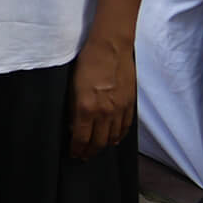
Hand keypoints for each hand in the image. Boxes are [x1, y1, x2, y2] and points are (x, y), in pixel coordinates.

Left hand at [70, 32, 134, 159]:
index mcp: (86, 108)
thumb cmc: (87, 63)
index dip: (77, 149)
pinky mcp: (130, 103)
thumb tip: (73, 127)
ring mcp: (119, 109)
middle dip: (90, 152)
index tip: (74, 154)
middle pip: (98, 142)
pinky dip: (119, 136)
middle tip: (84, 156)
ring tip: (98, 149)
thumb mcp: (73, 87)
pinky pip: (125, 126)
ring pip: (113, 137)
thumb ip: (74, 109)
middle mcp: (104, 112)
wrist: (111, 47)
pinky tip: (114, 139)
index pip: (81, 138)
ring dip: (104, 146)